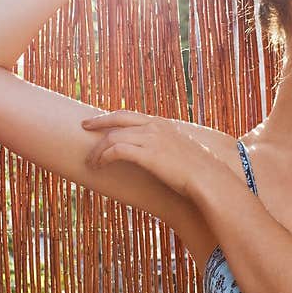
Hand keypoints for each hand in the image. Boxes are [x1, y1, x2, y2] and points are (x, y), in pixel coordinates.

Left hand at [81, 110, 219, 198]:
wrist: (208, 178)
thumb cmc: (198, 170)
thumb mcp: (181, 152)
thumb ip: (168, 147)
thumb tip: (161, 155)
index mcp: (162, 123)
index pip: (130, 114)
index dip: (111, 117)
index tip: (98, 120)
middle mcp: (155, 126)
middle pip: (118, 118)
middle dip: (98, 122)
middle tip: (84, 127)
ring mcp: (151, 138)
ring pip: (113, 137)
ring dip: (98, 150)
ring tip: (91, 162)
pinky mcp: (147, 154)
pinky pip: (116, 151)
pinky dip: (104, 158)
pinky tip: (100, 166)